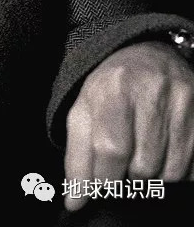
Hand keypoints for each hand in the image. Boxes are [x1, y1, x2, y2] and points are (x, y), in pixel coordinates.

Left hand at [64, 41, 193, 209]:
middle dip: (129, 175)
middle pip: (143, 166)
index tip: (100, 184)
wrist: (150, 55)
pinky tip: (165, 150)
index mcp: (114, 87)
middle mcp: (152, 91)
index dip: (104, 178)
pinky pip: (193, 168)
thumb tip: (75, 201)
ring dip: (154, 174)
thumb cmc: (111, 88)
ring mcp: (184, 103)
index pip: (111, 149)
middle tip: (123, 158)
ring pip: (171, 172)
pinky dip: (177, 169)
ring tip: (143, 150)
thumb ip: (77, 157)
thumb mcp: (84, 111)